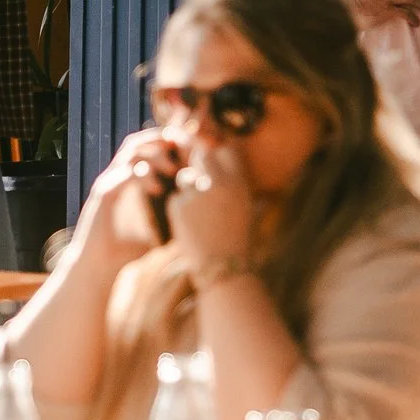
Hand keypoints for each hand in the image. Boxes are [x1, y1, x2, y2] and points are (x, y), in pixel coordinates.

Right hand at [71, 126, 179, 267]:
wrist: (98, 269)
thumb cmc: (125, 251)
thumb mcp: (157, 230)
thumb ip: (172, 217)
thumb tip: (200, 213)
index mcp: (125, 181)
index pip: (144, 149)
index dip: (164, 142)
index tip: (187, 146)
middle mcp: (114, 178)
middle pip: (135, 144)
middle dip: (159, 140)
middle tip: (181, 148)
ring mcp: (106, 185)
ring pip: (128, 155)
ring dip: (152, 156)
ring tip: (172, 168)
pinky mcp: (101, 198)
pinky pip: (119, 177)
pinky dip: (139, 177)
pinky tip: (158, 189)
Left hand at [166, 140, 255, 267]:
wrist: (223, 269)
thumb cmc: (236, 239)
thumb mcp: (244, 206)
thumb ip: (233, 182)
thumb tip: (218, 158)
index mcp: (240, 183)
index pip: (225, 150)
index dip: (218, 156)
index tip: (214, 165)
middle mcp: (220, 184)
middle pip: (202, 155)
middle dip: (198, 165)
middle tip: (199, 181)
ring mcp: (198, 194)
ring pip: (185, 178)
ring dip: (188, 190)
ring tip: (200, 215)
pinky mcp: (179, 206)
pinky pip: (175, 199)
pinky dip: (179, 209)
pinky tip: (191, 227)